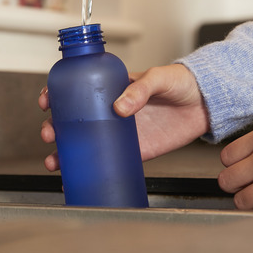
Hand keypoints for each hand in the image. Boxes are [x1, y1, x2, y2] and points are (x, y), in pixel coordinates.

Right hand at [38, 64, 209, 170]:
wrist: (205, 103)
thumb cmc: (182, 81)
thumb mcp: (159, 76)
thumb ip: (141, 89)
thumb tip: (120, 106)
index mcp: (112, 86)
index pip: (77, 87)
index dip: (57, 93)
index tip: (47, 100)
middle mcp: (110, 109)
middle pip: (73, 118)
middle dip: (55, 126)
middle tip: (50, 132)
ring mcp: (120, 130)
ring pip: (84, 142)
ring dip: (64, 151)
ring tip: (55, 160)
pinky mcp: (134, 149)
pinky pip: (107, 160)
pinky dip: (88, 169)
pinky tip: (74, 176)